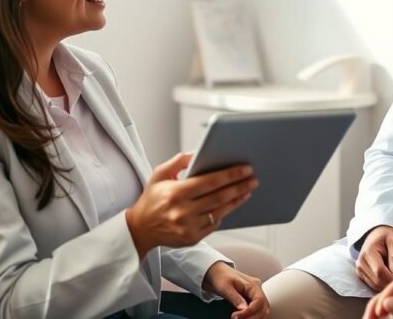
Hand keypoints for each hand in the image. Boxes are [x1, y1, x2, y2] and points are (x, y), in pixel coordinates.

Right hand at [125, 153, 257, 257]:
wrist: (140, 229)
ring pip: (220, 212)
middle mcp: (182, 212)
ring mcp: (188, 227)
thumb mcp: (159, 175)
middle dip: (239, 186)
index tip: (245, 169)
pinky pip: (215, 224)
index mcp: (175, 193)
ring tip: (247, 190)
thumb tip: (197, 153)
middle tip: (252, 178)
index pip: (209, 182)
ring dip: (237, 200)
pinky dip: (224, 212)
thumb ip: (178, 161)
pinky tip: (232, 203)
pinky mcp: (192, 238)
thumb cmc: (151, 199)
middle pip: (219, 197)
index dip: (230, 175)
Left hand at [203, 262, 269, 318]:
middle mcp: (257, 290)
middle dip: (253, 317)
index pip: (259, 300)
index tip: (237, 316)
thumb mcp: (225, 287)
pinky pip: (257, 310)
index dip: (250, 311)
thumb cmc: (221, 277)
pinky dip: (253, 316)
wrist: (218, 273)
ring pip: (262, 310)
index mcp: (253, 284)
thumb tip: (244, 309)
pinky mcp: (252, 300)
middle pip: (263, 307)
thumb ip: (236, 298)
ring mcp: (255, 295)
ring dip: (254, 318)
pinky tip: (245, 318)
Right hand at [355, 225, 392, 291]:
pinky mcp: (361, 275)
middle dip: (392, 282)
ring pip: (375, 285)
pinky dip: (383, 284)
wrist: (376, 235)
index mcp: (368, 252)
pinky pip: (373, 285)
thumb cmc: (387, 236)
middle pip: (377, 281)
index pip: (380, 271)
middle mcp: (361, 263)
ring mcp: (360, 270)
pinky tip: (392, 278)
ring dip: (388, 284)